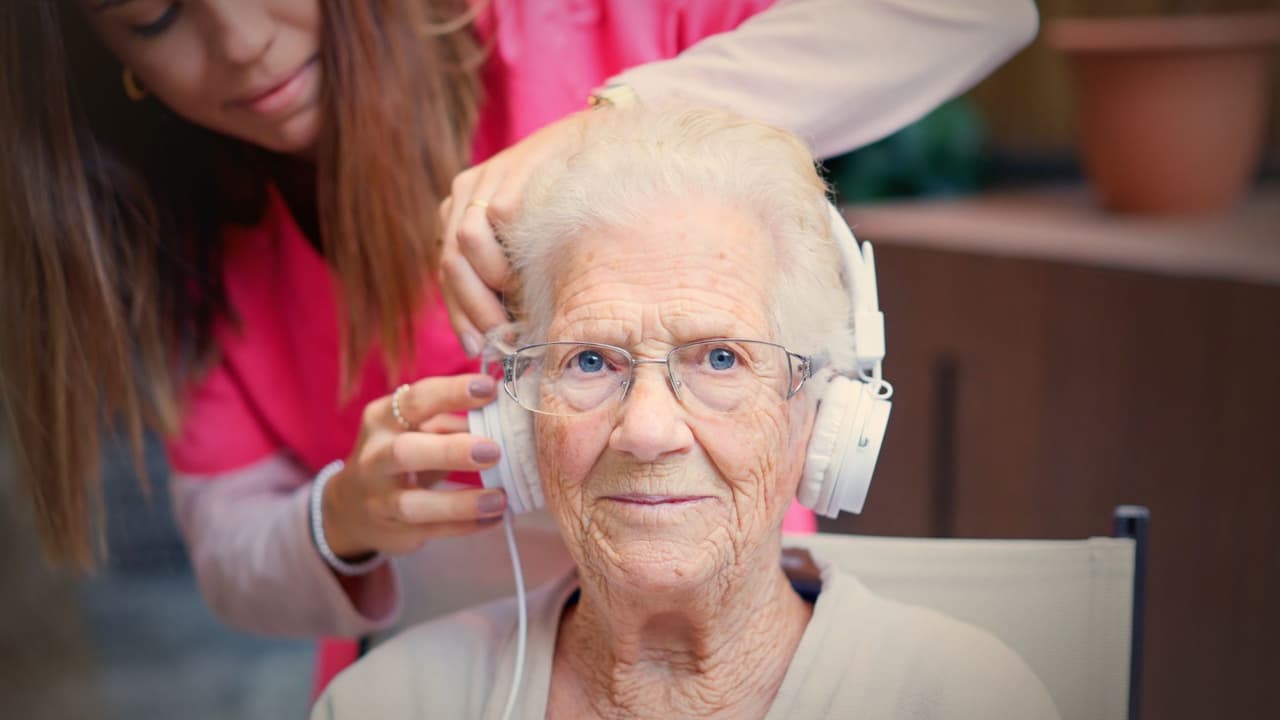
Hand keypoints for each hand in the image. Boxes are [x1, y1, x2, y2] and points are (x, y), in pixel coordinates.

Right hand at [321, 374, 506, 557]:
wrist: (353, 507)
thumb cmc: (398, 456)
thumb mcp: (415, 431)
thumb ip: (452, 421)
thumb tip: (503, 413)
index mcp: (382, 420)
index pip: (416, 400)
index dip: (452, 393)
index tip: (489, 388)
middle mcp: (375, 458)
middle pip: (405, 452)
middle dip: (451, 451)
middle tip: (493, 451)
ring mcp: (379, 499)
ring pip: (413, 504)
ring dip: (460, 503)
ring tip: (499, 499)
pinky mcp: (394, 530)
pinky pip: (431, 530)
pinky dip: (465, 525)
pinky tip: (494, 517)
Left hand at [437, 110, 595, 354]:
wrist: (596, 144)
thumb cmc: (567, 203)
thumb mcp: (529, 241)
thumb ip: (509, 276)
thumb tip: (505, 336)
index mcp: (462, 213)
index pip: (447, 273)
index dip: (460, 315)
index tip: (477, 349)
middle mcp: (464, 195)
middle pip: (450, 263)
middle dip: (474, 308)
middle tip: (500, 336)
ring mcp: (484, 181)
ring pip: (464, 243)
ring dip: (490, 280)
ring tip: (517, 296)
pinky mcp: (508, 172)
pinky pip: (498, 220)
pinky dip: (510, 252)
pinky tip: (530, 269)